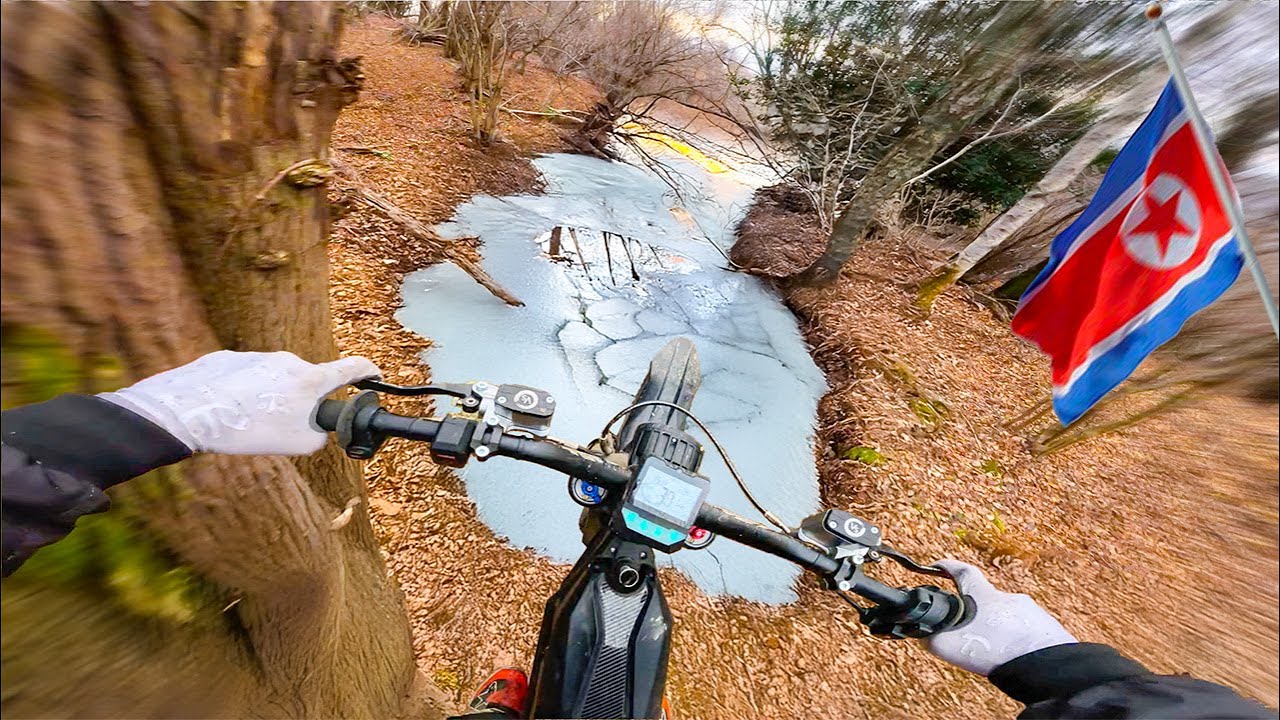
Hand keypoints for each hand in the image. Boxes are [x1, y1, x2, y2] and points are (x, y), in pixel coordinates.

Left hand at [100, 350, 378, 455]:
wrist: (189, 413)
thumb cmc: (248, 430)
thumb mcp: (298, 444)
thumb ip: (319, 433)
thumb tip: (316, 426)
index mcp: (311, 379)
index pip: (353, 367)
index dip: (370, 372)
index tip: (376, 377)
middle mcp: (288, 360)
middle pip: (307, 380)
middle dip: (302, 401)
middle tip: (284, 425)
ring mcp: (257, 356)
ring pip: (274, 379)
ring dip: (270, 398)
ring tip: (247, 421)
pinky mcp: (229, 358)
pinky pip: (246, 376)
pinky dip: (244, 393)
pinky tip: (228, 411)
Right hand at [923, 560, 1076, 675]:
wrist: (1047, 668)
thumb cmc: (999, 652)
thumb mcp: (952, 647)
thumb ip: (932, 638)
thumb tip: (922, 634)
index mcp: (985, 596)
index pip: (963, 571)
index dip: (947, 567)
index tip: (936, 566)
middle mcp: (1009, 597)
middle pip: (985, 598)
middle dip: (974, 611)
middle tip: (967, 630)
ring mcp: (1031, 612)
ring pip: (1006, 616)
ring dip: (997, 628)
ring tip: (992, 649)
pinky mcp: (1048, 629)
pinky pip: (1026, 630)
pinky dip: (1015, 639)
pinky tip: (1012, 656)